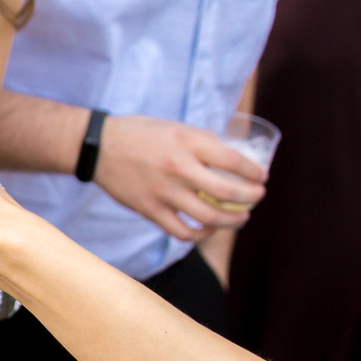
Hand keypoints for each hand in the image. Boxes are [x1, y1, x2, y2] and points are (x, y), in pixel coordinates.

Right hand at [93, 116, 265, 242]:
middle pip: (228, 193)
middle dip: (251, 198)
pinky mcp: (151, 211)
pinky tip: (208, 228)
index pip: (234, 162)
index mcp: (188, 143)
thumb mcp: (175, 126)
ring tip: (241, 218)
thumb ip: (202, 142)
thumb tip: (229, 157)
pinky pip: (183, 232)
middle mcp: (179, 168)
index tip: (262, 176)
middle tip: (257, 197)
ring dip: (233, 221)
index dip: (254, 172)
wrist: (99, 147)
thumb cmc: (139, 134)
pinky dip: (201, 234)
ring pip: (210, 218)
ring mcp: (165, 193)